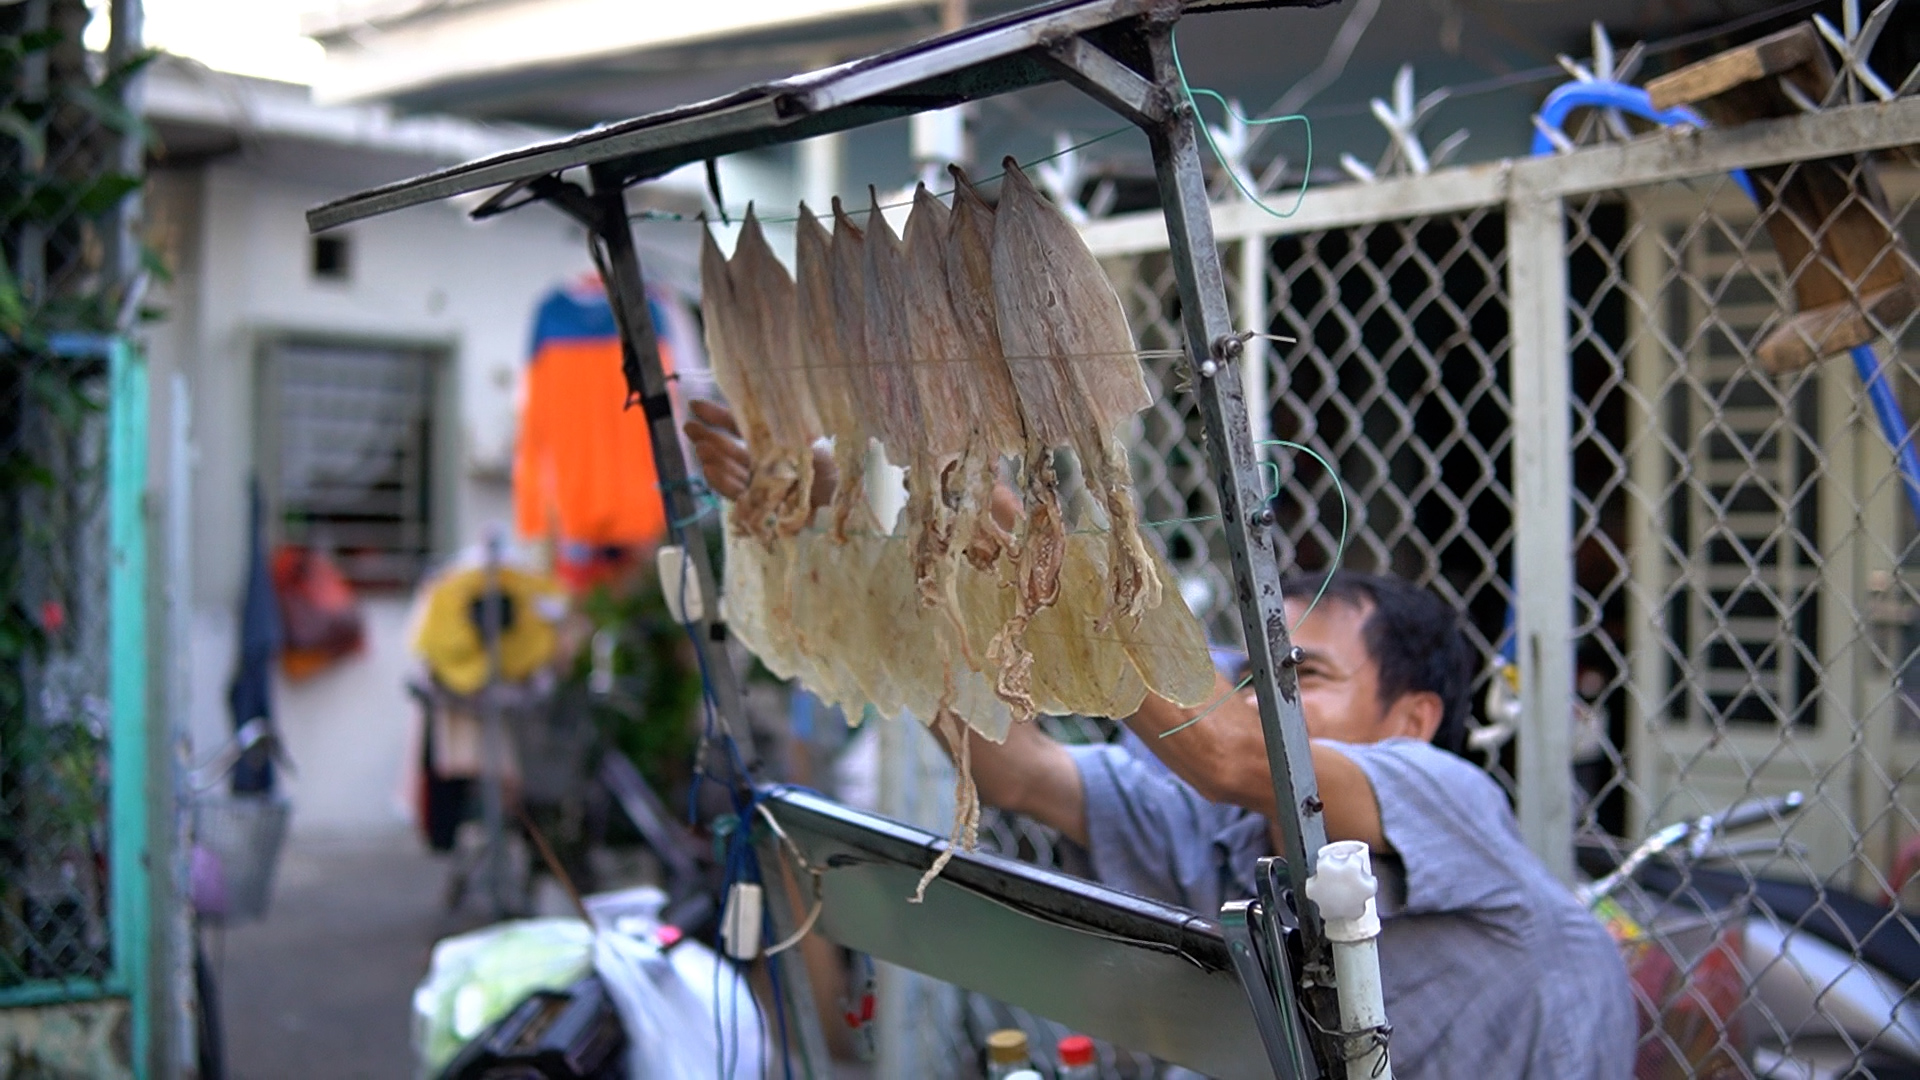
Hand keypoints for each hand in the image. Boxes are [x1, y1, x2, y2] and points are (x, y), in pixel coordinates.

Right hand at [682, 398, 838, 509]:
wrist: (845, 501)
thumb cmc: (832, 470)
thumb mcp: (805, 439)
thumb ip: (781, 423)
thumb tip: (756, 394)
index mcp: (774, 445)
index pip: (740, 427)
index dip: (717, 417)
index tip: (695, 405)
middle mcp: (764, 465)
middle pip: (728, 450)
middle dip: (707, 438)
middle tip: (689, 427)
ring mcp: (760, 487)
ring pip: (728, 472)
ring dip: (712, 459)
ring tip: (701, 447)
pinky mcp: (760, 508)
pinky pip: (735, 494)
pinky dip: (721, 481)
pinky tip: (709, 467)